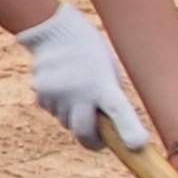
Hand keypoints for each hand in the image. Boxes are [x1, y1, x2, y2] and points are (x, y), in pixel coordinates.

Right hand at [14, 3, 141, 150]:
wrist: (55, 32)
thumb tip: (109, 129)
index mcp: (104, 84)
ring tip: (77, 90)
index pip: (118, 110)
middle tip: (99, 136)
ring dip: (74, 116)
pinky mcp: (40, 94)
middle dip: (91, 139)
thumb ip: (109, 100)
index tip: (136, 146)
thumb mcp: (109, 73)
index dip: (128, 130)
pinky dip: (59, 106)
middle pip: (83, 133)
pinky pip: (52, 111)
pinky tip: (62, 86)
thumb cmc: (90, 54)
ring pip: (66, 122)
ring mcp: (57, 95)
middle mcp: (79, 92)